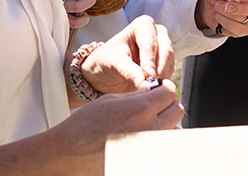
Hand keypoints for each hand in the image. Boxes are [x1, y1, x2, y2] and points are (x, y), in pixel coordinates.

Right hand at [47, 83, 182, 172]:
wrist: (71, 154)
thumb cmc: (85, 126)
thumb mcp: (110, 101)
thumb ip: (136, 96)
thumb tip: (151, 92)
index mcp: (142, 109)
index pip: (170, 93)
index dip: (164, 88)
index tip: (159, 90)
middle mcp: (150, 129)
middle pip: (177, 111)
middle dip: (168, 104)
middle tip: (156, 104)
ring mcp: (149, 147)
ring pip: (171, 129)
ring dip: (162, 122)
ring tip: (144, 122)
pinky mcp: (145, 160)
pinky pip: (159, 145)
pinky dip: (154, 139)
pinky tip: (139, 136)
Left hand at [81, 16, 174, 94]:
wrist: (105, 72)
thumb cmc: (107, 60)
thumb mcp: (114, 64)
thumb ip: (130, 72)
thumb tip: (146, 85)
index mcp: (142, 25)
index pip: (150, 42)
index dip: (149, 60)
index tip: (148, 77)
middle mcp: (156, 34)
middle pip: (166, 51)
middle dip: (159, 70)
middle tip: (151, 86)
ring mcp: (163, 48)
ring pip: (169, 64)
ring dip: (160, 77)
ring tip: (144, 87)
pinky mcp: (165, 63)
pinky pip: (168, 73)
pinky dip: (160, 81)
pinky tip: (147, 85)